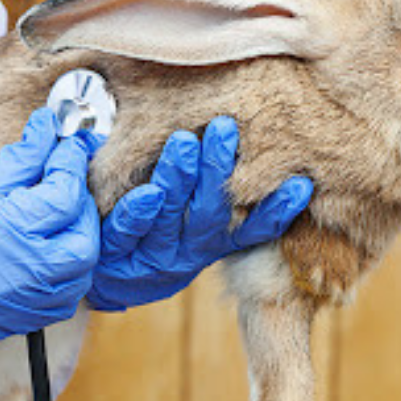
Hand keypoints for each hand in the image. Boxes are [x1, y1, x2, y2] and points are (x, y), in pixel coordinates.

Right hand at [0, 109, 100, 384]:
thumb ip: (15, 164)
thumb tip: (47, 134)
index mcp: (3, 236)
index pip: (64, 194)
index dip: (70, 161)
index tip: (68, 141)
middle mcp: (21, 276)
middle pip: (84, 236)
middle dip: (81, 202)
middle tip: (64, 174)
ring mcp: (23, 304)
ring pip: (82, 269)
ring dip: (79, 234)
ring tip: (56, 208)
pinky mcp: (20, 322)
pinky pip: (66, 295)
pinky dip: (69, 268)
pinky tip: (48, 246)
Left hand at [86, 117, 311, 311]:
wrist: (99, 270)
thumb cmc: (150, 226)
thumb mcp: (188, 213)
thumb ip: (213, 185)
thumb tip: (250, 144)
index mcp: (212, 241)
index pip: (253, 228)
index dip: (277, 210)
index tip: (301, 184)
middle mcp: (188, 250)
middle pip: (210, 215)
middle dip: (218, 171)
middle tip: (223, 129)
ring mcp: (152, 254)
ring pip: (171, 217)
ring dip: (179, 179)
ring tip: (182, 143)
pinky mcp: (115, 253)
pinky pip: (128, 232)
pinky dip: (138, 211)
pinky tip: (147, 192)